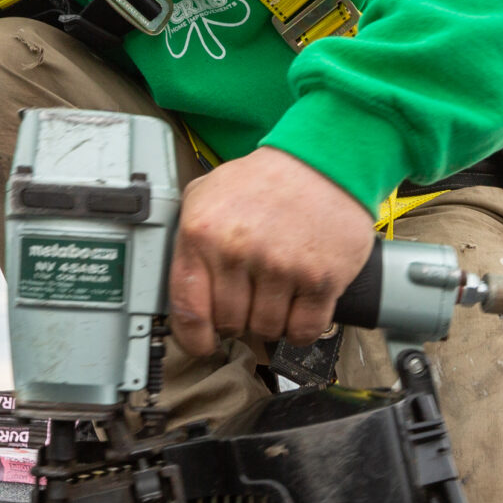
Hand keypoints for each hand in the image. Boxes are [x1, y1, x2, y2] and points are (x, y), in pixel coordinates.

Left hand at [168, 146, 373, 355]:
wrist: (324, 160)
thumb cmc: (265, 180)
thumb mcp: (207, 193)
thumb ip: (187, 237)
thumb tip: (178, 286)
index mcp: (203, 233)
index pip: (188, 310)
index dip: (194, 338)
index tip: (203, 343)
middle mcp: (238, 251)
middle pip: (231, 323)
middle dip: (239, 319)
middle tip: (251, 298)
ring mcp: (282, 266)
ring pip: (267, 330)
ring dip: (271, 321)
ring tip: (277, 293)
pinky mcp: (321, 278)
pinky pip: (304, 330)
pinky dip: (302, 327)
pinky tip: (300, 307)